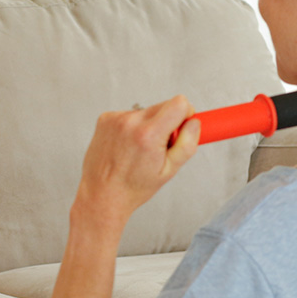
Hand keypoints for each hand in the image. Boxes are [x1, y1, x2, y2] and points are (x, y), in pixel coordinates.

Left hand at [71, 95, 200, 233]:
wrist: (102, 193)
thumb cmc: (134, 186)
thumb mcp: (169, 171)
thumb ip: (187, 144)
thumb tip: (194, 123)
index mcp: (149, 135)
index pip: (179, 103)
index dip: (186, 113)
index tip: (182, 127)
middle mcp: (130, 122)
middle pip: (164, 105)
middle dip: (168, 122)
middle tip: (160, 145)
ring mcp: (115, 119)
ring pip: (147, 111)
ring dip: (149, 125)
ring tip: (140, 149)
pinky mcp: (105, 118)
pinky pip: (130, 115)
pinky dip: (133, 127)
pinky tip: (128, 146)